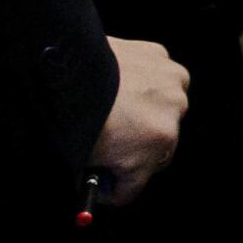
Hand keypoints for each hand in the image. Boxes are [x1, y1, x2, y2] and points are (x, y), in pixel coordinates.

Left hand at [88, 35, 190, 207]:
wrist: (68, 67)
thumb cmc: (75, 113)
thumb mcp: (85, 159)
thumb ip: (98, 173)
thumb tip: (95, 177)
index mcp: (159, 145)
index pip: (135, 185)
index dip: (113, 186)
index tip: (101, 181)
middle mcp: (175, 114)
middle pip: (156, 147)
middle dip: (134, 148)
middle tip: (108, 145)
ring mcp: (170, 83)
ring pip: (163, 108)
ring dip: (145, 113)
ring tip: (114, 107)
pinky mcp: (160, 56)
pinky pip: (156, 79)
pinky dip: (143, 83)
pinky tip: (120, 83)